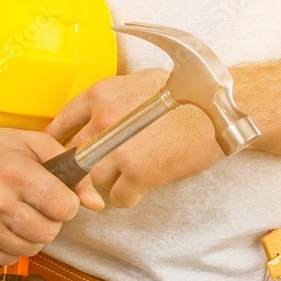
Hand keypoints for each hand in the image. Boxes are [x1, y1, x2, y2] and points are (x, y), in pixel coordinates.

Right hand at [0, 126, 104, 265]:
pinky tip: (3, 225)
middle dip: (51, 220)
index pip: (63, 207)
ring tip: (20, 214)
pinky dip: (12, 244)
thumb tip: (94, 201)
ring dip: (32, 234)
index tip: (58, 197)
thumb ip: (68, 168)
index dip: (66, 203)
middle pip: (49, 232)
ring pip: (31, 248)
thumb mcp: (31, 143)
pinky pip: (8, 258)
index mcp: (14, 173)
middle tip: (38, 205)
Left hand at [46, 69, 224, 208]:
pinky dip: (129, 196)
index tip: (62, 153)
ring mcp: (117, 149)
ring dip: (108, 182)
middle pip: (74, 156)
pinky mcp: (137, 173)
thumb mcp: (138, 83)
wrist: (220, 110)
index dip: (60, 142)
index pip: (61, 123)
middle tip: (104, 168)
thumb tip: (89, 121)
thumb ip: (109, 101)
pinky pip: (117, 197)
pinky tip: (143, 185)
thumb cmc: (187, 94)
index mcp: (100, 95)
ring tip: (131, 173)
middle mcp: (102, 120)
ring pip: (93, 179)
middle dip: (86, 165)